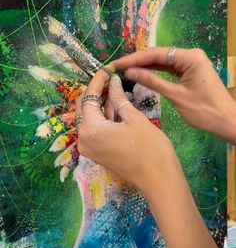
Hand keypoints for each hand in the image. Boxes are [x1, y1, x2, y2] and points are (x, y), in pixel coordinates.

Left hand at [77, 69, 178, 196]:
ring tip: (115, 87)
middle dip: (97, 91)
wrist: (159, 179)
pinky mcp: (97, 152)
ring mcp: (89, 148)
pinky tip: (115, 104)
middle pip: (85, 108)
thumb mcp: (134, 118)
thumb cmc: (149, 148)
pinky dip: (104, 117)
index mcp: (90, 129)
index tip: (108, 68)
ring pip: (90, 118)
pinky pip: (95, 129)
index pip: (89, 97)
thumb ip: (119, 98)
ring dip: (101, 104)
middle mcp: (83, 139)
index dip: (98, 80)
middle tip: (112, 77)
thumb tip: (113, 81)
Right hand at [114, 48, 235, 142]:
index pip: (157, 54)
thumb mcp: (175, 95)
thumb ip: (152, 81)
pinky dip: (155, 72)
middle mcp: (190, 55)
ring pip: (163, 61)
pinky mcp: (190, 71)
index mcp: (190, 57)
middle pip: (159, 54)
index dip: (135, 58)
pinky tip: (141, 73)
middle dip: (138, 60)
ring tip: (125, 69)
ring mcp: (190, 63)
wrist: (226, 121)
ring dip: (145, 65)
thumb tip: (130, 72)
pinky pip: (169, 68)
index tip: (117, 63)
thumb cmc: (204, 110)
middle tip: (117, 66)